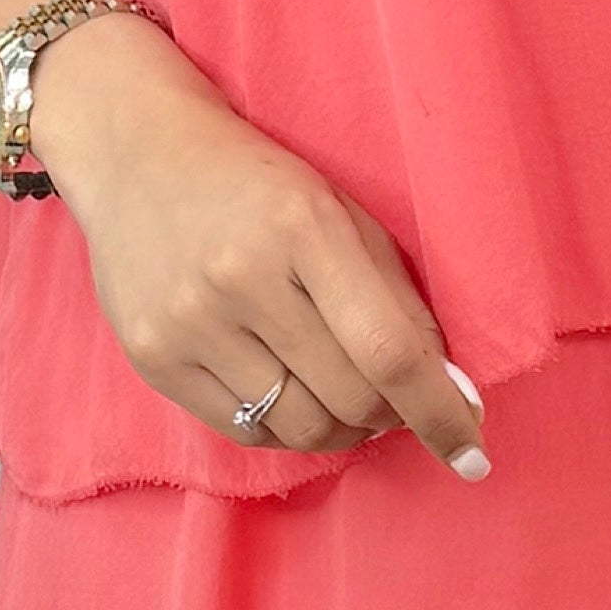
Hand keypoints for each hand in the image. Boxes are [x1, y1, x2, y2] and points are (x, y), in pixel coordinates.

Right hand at [23, 18, 487, 478]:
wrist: (138, 153)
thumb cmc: (259, 187)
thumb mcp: (340, 215)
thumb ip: (397, 300)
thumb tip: (452, 393)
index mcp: (304, 229)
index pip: (388, 350)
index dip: (438, 412)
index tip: (472, 456)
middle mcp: (241, 278)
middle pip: (350, 398)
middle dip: (390, 416)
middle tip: (394, 401)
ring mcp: (190, 322)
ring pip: (300, 425)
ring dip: (341, 429)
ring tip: (344, 399)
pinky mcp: (154, 358)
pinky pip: (245, 430)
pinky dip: (286, 428)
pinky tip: (293, 396)